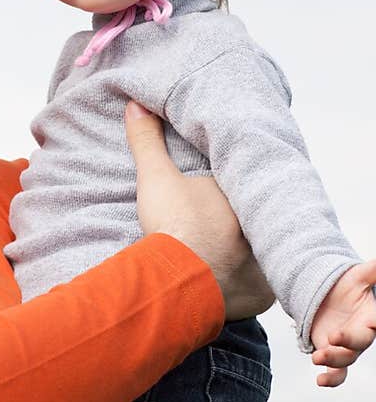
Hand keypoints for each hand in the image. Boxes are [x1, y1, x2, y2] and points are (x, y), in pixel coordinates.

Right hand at [124, 102, 273, 319]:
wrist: (176, 282)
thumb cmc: (173, 228)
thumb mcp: (157, 179)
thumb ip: (148, 142)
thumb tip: (136, 106)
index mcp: (245, 195)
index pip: (246, 187)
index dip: (234, 190)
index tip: (219, 196)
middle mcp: (262, 229)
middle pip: (256, 221)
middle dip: (245, 223)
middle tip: (222, 228)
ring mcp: (265, 264)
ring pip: (260, 255)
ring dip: (248, 255)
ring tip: (228, 256)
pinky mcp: (259, 295)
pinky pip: (258, 289)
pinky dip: (247, 288)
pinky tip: (232, 284)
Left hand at [310, 260, 375, 386]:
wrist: (327, 298)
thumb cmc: (346, 287)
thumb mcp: (358, 276)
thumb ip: (373, 271)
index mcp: (371, 316)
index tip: (372, 323)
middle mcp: (363, 334)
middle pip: (361, 342)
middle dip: (348, 342)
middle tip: (333, 337)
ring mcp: (348, 347)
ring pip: (347, 359)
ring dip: (334, 360)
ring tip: (317, 356)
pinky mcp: (334, 355)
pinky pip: (337, 373)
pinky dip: (331, 380)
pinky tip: (320, 381)